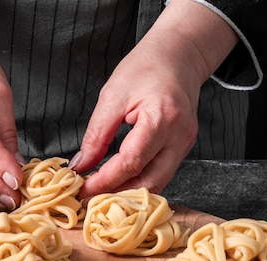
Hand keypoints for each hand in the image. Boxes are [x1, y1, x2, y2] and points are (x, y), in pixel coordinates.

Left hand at [70, 0, 238, 198]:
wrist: (179, 54)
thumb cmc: (145, 67)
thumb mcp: (112, 96)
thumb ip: (96, 134)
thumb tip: (80, 165)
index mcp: (162, 118)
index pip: (131, 162)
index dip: (104, 181)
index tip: (81, 189)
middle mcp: (180, 136)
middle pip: (149, 182)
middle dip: (117, 195)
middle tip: (88, 199)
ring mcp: (185, 144)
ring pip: (157, 183)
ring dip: (128, 193)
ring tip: (100, 194)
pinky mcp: (183, 147)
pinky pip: (161, 174)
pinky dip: (138, 182)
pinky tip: (118, 183)